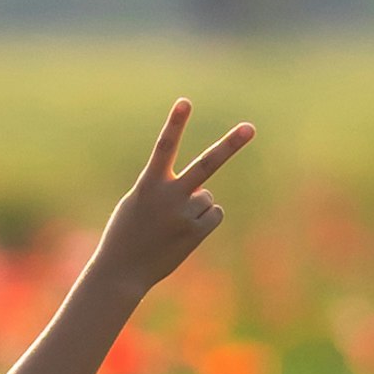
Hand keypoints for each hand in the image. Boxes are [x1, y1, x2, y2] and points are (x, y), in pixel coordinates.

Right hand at [98, 96, 251, 291]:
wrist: (122, 272)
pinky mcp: (196, 233)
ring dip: (196, 205)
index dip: (175, 124)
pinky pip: (214, 214)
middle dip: (229, 145)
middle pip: (206, 165)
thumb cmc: (126, 232)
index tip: (185, 102)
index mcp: (149, 184)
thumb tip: (206, 192)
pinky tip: (185, 232)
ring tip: (172, 223)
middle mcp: (169, 197)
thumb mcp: (139, 202)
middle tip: (250, 127)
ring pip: (207, 197)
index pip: (164, 147)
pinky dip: (205, 219)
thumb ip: (168, 189)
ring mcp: (185, 215)